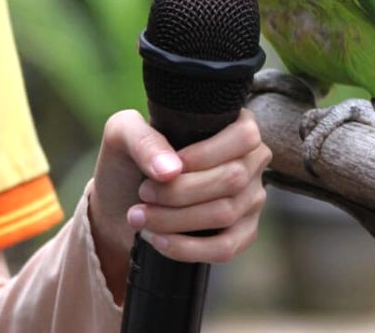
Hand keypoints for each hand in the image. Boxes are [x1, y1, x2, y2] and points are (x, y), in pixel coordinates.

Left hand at [88, 108, 270, 303]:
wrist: (122, 204)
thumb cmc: (130, 160)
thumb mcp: (124, 134)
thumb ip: (144, 140)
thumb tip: (171, 170)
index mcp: (236, 124)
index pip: (244, 136)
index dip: (206, 155)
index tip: (166, 169)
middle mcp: (252, 160)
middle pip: (233, 178)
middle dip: (180, 192)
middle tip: (143, 194)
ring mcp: (252, 197)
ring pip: (226, 213)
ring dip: (176, 220)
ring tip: (141, 217)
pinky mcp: (244, 232)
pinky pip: (227, 248)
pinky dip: (188, 248)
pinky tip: (160, 240)